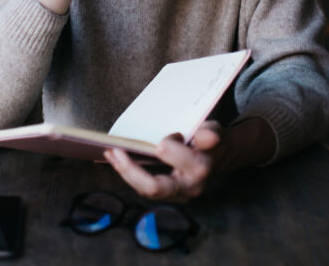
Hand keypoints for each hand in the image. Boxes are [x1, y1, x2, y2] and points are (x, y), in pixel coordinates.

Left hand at [104, 121, 224, 202]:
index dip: (168, 145)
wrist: (219, 159)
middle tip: (114, 151)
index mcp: (200, 169)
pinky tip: (117, 159)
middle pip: (154, 187)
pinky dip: (130, 174)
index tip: (168, 135)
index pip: (176, 159)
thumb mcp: (215, 132)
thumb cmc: (212, 142)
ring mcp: (177, 195)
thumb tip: (203, 137)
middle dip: (130, 170)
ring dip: (125, 172)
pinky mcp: (168, 196)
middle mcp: (188, 187)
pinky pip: (145, 189)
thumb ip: (210, 134)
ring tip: (110, 153)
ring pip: (146, 190)